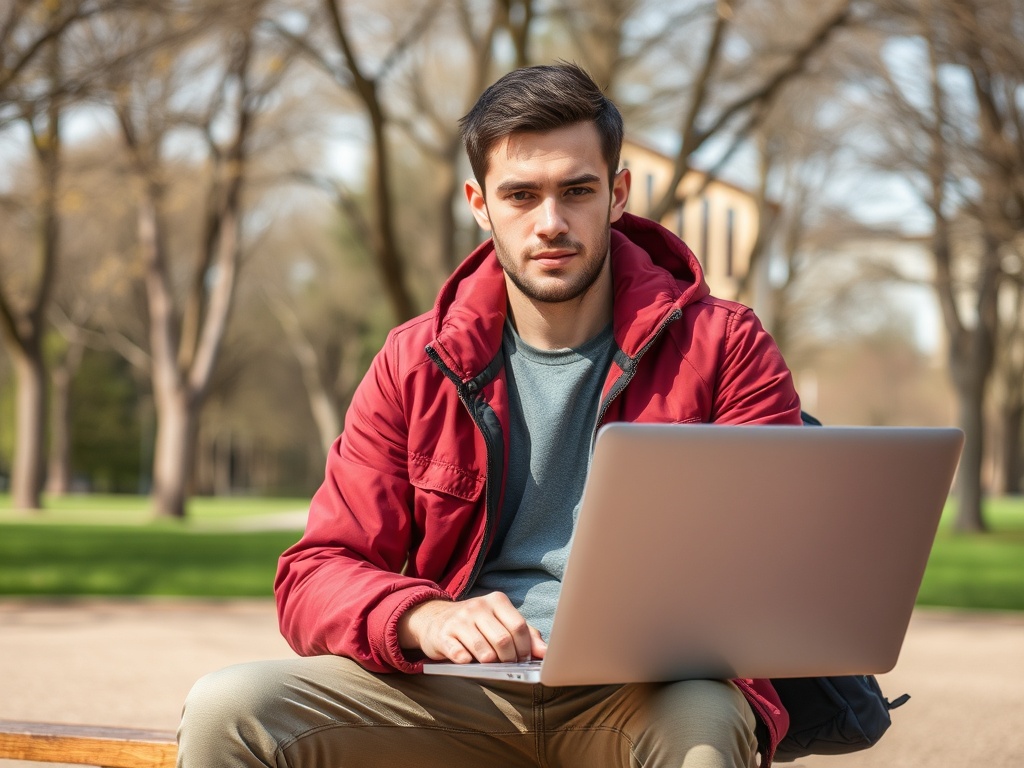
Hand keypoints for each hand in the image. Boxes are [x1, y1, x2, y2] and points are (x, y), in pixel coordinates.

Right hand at [398, 592, 546, 663]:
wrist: (434, 619)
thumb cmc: (476, 624)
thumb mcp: (500, 621)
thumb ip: (525, 634)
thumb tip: (545, 653)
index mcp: (496, 601)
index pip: (519, 626)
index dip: (526, 648)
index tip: (524, 660)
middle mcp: (478, 607)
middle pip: (504, 640)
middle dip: (510, 659)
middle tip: (508, 666)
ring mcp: (459, 620)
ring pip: (484, 651)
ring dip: (491, 664)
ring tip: (490, 665)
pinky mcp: (443, 635)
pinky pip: (459, 655)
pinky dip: (468, 662)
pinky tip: (469, 661)